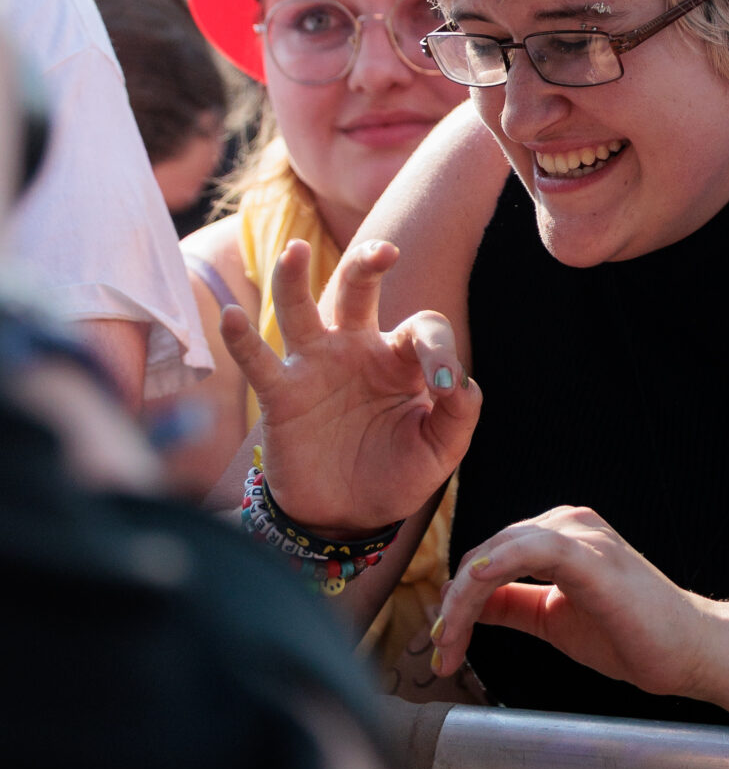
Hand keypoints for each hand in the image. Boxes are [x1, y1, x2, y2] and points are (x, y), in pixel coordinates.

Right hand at [219, 237, 477, 532]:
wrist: (347, 518)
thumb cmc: (397, 474)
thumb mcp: (441, 449)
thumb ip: (459, 413)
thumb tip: (458, 381)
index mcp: (401, 357)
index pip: (424, 328)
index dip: (439, 349)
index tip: (444, 385)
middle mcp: (357, 349)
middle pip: (358, 290)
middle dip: (368, 263)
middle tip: (385, 251)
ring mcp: (315, 368)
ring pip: (302, 311)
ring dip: (294, 279)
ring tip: (294, 250)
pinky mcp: (282, 396)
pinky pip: (259, 362)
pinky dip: (243, 339)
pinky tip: (230, 314)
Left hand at [430, 504, 704, 694]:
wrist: (689, 652)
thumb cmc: (632, 635)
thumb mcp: (553, 619)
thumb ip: (513, 605)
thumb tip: (469, 605)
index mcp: (560, 536)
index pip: (488, 556)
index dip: (457, 599)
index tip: (443, 643)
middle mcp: (570, 524)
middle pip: (486, 552)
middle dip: (454, 605)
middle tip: (441, 651)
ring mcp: (584, 537)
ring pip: (500, 550)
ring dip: (464, 598)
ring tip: (451, 642)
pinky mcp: (594, 558)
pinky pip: (535, 549)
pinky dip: (497, 566)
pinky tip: (476, 588)